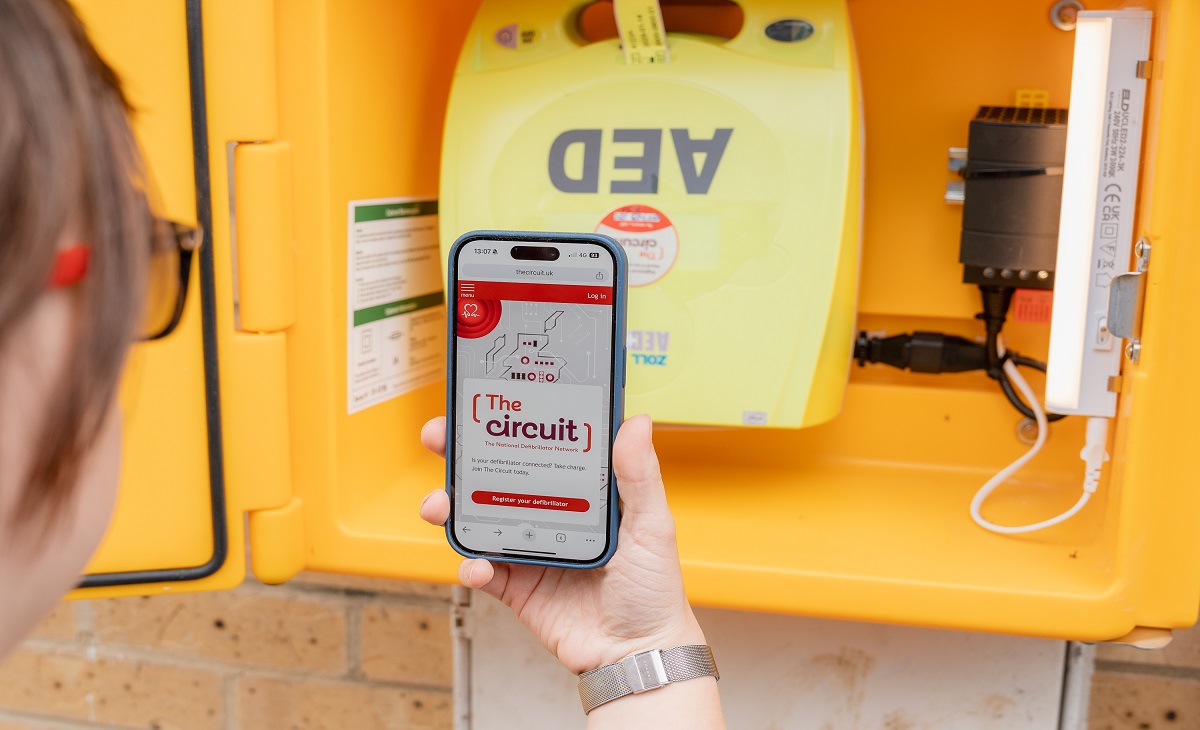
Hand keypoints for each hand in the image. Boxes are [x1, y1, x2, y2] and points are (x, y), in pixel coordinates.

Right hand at [418, 414, 704, 674]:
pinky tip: (476, 564)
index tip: (485, 403)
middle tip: (439, 440)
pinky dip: (471, 565)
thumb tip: (637, 422)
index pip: (540, 448)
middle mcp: (549, 515)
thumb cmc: (654, 590)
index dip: (511, 425)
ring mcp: (529, 550)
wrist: (637, 655)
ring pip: (478, 520)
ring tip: (440, 505)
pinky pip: (483, 570)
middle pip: (496, 476)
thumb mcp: (652, 525)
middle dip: (461, 457)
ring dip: (451, 508)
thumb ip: (640, 476)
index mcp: (580, 493)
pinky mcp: (515, 587)